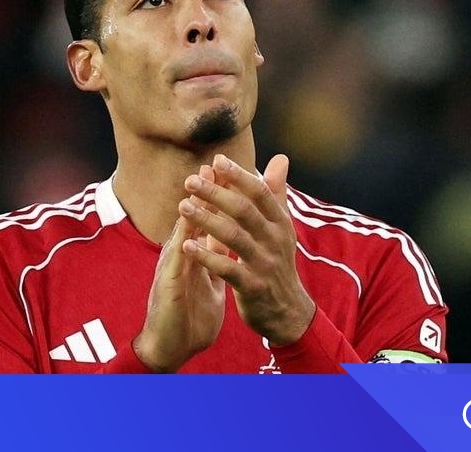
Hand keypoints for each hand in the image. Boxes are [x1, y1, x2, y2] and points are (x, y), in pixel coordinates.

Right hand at [133, 167, 226, 371]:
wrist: (172, 349)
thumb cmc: (190, 315)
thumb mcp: (211, 280)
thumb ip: (218, 257)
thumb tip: (230, 236)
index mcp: (194, 255)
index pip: (207, 221)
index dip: (219, 199)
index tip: (231, 173)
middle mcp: (180, 257)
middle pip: (192, 220)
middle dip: (204, 195)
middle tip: (214, 166)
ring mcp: (171, 270)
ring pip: (180, 236)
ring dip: (189, 213)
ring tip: (197, 189)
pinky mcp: (167, 288)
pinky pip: (174, 266)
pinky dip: (181, 249)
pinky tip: (185, 236)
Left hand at [179, 154, 315, 345]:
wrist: (287, 310)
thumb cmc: (277, 262)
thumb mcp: (282, 227)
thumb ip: (276, 193)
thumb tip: (280, 158)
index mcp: (281, 223)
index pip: (260, 192)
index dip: (239, 175)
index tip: (217, 160)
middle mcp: (275, 240)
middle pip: (244, 211)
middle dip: (216, 193)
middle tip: (191, 181)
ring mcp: (264, 264)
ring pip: (234, 236)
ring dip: (206, 219)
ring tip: (183, 206)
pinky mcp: (252, 286)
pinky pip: (227, 268)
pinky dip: (206, 256)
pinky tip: (186, 245)